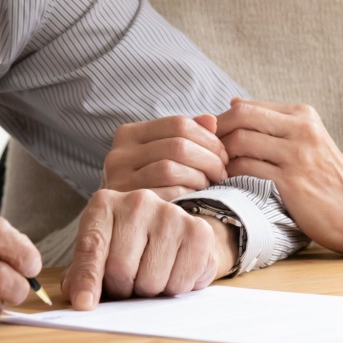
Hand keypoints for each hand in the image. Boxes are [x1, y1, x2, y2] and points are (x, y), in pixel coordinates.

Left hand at [61, 189, 237, 309]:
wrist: (174, 232)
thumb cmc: (130, 246)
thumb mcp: (101, 253)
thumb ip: (84, 273)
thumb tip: (81, 299)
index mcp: (105, 205)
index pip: (92, 247)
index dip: (87, 279)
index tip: (85, 303)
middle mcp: (137, 201)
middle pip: (120, 269)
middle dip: (123, 289)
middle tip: (129, 282)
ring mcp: (170, 213)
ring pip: (151, 281)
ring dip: (150, 291)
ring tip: (152, 273)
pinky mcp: (198, 230)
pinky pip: (180, 282)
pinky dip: (175, 287)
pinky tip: (173, 270)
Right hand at [102, 114, 228, 199]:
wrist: (124, 221)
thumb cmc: (149, 183)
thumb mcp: (162, 155)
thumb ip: (185, 135)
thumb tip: (210, 120)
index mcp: (129, 134)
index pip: (178, 124)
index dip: (208, 138)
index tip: (222, 155)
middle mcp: (119, 154)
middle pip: (178, 146)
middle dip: (209, 158)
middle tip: (222, 172)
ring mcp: (119, 180)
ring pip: (171, 169)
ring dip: (199, 177)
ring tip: (208, 184)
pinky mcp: (128, 205)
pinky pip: (166, 194)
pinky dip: (188, 194)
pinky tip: (195, 197)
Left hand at [215, 98, 342, 254]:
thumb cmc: (324, 176)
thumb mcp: (306, 139)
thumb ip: (272, 122)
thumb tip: (232, 102)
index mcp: (303, 115)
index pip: (249, 107)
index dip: (222, 120)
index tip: (208, 135)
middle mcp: (301, 130)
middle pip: (242, 117)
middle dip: (216, 132)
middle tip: (203, 149)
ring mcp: (296, 155)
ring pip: (240, 142)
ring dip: (220, 155)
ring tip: (213, 167)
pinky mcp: (290, 182)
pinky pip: (247, 169)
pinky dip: (230, 174)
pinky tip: (225, 181)